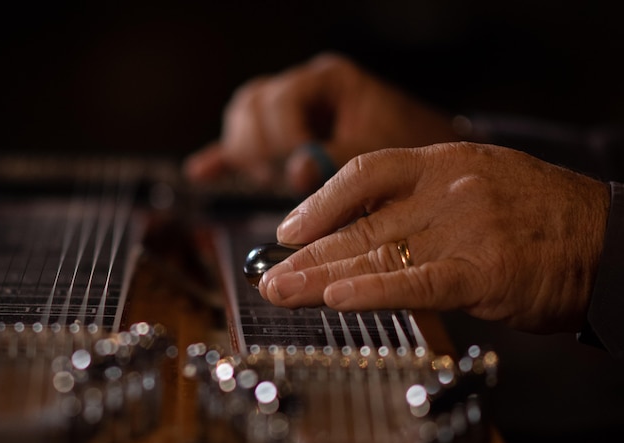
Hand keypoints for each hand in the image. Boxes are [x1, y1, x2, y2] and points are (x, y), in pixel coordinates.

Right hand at [184, 53, 458, 193]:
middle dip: (261, 146)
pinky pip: (242, 143)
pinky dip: (223, 159)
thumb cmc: (410, 147)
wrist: (425, 159)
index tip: (299, 168)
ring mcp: (288, 113)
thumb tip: (298, 171)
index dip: (284, 136)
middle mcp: (303, 90)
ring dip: (247, 151)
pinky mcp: (280, 140)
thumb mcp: (383, 151)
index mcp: (329, 81)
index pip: (282, 98)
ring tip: (267, 178)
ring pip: (243, 117)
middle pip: (253, 104)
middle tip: (278, 177)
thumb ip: (341, 158)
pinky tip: (201, 172)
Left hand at [258, 143, 609, 332]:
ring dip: (321, 277)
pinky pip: (419, 282)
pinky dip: (375, 291)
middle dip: (306, 254)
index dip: (319, 203)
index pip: (364, 173)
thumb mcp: (477, 186)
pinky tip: (338, 299)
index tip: (288, 230)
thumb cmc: (540, 219)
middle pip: (360, 223)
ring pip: (378, 254)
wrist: (608, 240)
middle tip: (267, 276)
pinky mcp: (486, 270)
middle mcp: (448, 190)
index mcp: (443, 164)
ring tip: (282, 293)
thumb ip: (420, 206)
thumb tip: (361, 235)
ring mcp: (466, 228)